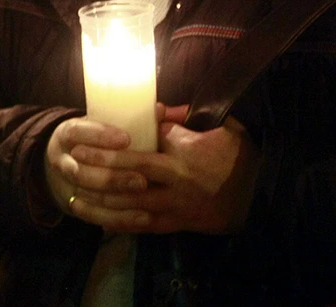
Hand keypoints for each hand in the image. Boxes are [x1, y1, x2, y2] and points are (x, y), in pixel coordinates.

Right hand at [43, 117, 146, 224]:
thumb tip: (159, 109)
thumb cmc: (93, 138)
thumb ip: (128, 118)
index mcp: (68, 133)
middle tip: (142, 178)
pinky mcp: (76, 204)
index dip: (99, 136)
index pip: (78, 132)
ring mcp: (67, 184)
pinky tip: (141, 218)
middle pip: (81, 170)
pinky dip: (117, 217)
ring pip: (86, 193)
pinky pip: (94, 215)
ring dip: (115, 196)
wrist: (65, 159)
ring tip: (144, 196)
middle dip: (111, 176)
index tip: (126, 139)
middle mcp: (63, 158)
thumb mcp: (100, 123)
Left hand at [69, 104, 259, 234]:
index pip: (147, 142)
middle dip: (100, 167)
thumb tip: (157, 108)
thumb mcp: (222, 126)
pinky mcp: (179, 224)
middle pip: (130, 174)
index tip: (92, 134)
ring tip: (74, 196)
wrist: (261, 197)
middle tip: (75, 159)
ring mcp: (176, 205)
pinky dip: (121, 225)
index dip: (119, 140)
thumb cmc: (240, 157)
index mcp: (185, 153)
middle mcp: (176, 180)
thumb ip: (186, 116)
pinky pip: (145, 227)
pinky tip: (99, 222)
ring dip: (102, 202)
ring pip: (132, 205)